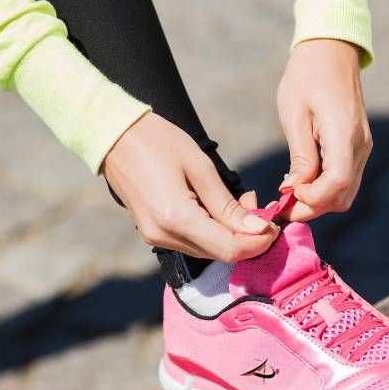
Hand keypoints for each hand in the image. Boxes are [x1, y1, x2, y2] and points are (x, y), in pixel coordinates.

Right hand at [103, 113, 278, 260]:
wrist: (113, 135)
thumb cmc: (158, 141)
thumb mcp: (199, 166)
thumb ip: (228, 204)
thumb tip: (258, 230)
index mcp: (177, 219)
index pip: (230, 249)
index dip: (258, 242)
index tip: (275, 223)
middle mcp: (164, 236)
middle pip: (219, 254)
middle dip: (247, 236)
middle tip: (257, 204)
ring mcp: (155, 237)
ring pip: (207, 250)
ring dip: (230, 233)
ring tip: (239, 201)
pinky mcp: (152, 232)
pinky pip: (191, 241)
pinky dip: (212, 230)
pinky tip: (217, 207)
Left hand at [276, 39, 371, 220]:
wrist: (330, 51)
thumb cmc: (306, 76)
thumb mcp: (294, 114)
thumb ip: (300, 156)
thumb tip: (295, 190)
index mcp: (344, 134)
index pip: (336, 183)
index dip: (312, 199)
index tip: (287, 195)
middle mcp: (360, 145)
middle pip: (342, 196)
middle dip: (311, 207)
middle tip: (280, 205)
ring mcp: (362, 147)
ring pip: (346, 193)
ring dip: (318, 201)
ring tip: (288, 195)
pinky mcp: (358, 146)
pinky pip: (345, 179)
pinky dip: (325, 189)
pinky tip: (302, 182)